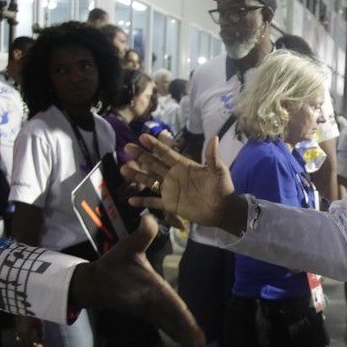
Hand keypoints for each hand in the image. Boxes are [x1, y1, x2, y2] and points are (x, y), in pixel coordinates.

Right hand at [15, 315, 43, 346]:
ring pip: (21, 339)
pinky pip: (19, 334)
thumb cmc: (35, 314)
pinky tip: (29, 336)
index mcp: (26, 334)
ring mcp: (17, 329)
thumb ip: (41, 334)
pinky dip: (24, 337)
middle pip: (25, 343)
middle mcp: (20, 333)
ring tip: (34, 343)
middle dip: (31, 346)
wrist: (25, 305)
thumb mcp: (40, 324)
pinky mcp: (16, 325)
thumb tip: (42, 342)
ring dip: (27, 342)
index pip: (30, 345)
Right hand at [70, 214, 210, 346]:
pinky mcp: (146, 314)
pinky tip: (188, 341)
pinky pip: (167, 326)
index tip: (199, 337)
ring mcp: (150, 312)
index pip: (176, 309)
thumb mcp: (127, 247)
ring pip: (172, 328)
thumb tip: (149, 217)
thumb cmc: (112, 265)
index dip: (188, 324)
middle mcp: (154, 305)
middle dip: (191, 340)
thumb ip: (143, 233)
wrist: (92, 284)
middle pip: (177, 325)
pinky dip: (178, 334)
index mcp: (154, 292)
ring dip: (187, 341)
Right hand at [121, 134, 235, 228]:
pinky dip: (143, 201)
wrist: (223, 210)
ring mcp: (171, 190)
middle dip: (141, 156)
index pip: (166, 153)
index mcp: (184, 166)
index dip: (155, 145)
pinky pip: (154, 202)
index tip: (142, 136)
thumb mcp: (218, 171)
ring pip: (150, 181)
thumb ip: (212, 156)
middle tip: (127, 147)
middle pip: (154, 164)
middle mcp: (174, 176)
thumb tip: (215, 138)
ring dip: (137, 176)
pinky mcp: (170, 204)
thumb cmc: (222, 188)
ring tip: (123, 169)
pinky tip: (130, 200)